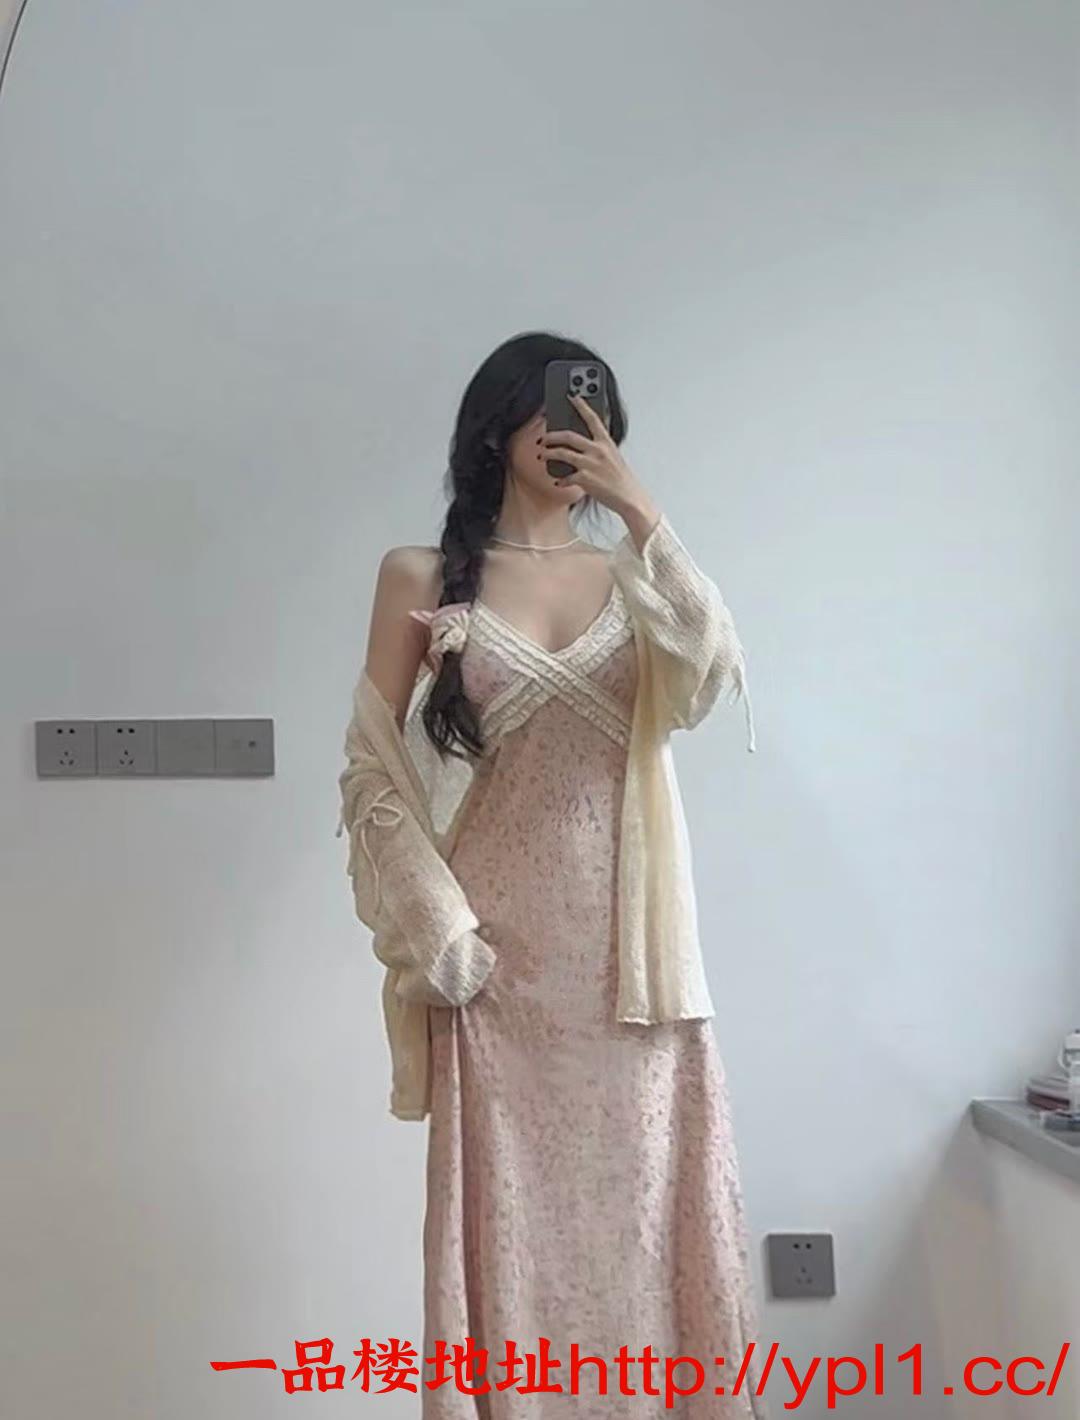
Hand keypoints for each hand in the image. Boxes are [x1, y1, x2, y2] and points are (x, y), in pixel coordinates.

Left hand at [542, 394, 654, 520]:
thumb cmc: (620, 478)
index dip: (581, 405)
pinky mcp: (585, 479)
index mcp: (605, 441)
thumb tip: (582, 441)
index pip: (592, 418)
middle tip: (542, 438)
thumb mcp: (613, 455)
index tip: (571, 396)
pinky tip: (557, 481)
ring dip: (548, 453)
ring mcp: (590, 464)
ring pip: (562, 453)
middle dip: (551, 436)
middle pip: (568, 436)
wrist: (628, 496)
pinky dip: (559, 479)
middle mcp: (597, 450)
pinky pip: (565, 477)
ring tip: (541, 455)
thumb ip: (600, 445)